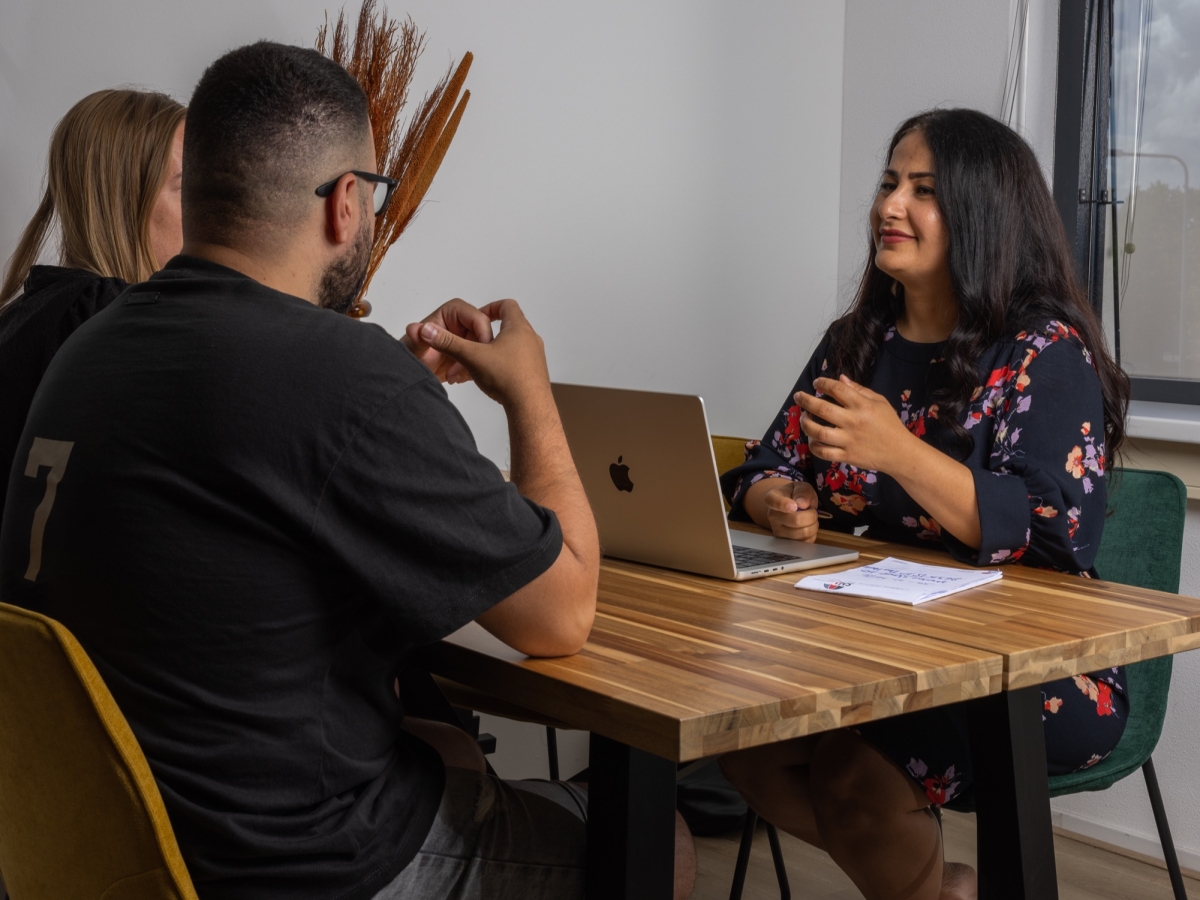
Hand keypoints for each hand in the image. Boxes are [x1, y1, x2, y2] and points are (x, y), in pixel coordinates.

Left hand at [402, 298, 493, 382]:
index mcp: (454, 311)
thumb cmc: (413, 355)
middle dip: (475, 356)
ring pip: (485, 350)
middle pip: (485, 336)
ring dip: (473, 366)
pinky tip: (457, 377)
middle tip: (459, 372)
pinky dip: (473, 371)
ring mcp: (469, 336)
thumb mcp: (415, 349)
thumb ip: (417, 338)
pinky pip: (483, 360)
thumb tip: (415, 329)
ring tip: (453, 376)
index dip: (482, 337)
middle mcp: (465, 321)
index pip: (479, 319)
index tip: (475, 356)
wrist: (413, 373)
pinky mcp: (472, 350)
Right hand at [412, 300, 550, 409]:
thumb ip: (448, 342)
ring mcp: (536, 356)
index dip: (491, 307)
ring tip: (481, 359)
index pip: (507, 306)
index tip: (479, 316)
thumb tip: (427, 331)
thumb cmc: (507, 378)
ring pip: (515, 345)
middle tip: (476, 339)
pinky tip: (493, 376)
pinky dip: (505, 364)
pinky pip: (520, 362)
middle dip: (491, 331)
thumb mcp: (471, 357)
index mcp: (518, 328)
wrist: (530, 407)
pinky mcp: (536, 373)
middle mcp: (531, 339)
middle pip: (511, 325)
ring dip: (498, 349)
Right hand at [763, 480, 821, 541]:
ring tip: (810, 519)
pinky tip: (808, 527)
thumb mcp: (801, 487)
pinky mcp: (786, 542)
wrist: (792, 506)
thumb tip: (802, 503)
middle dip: (811, 515)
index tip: (794, 506)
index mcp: (772, 498)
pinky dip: (812, 534)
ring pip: (802, 533)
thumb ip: (803, 492)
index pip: (774, 502)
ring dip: (813, 525)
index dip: (784, 505)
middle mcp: (772, 516)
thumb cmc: (796, 495)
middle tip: (812, 510)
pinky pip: (805, 541)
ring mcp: (778, 530)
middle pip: (795, 520)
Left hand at [797, 375, 914, 473]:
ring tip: (804, 418)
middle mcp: (853, 422)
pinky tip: (812, 439)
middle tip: (798, 397)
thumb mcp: (880, 401)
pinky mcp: (846, 456)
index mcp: (862, 406)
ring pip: (819, 432)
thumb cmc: (889, 424)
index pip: (838, 390)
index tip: (816, 383)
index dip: (824, 383)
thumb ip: (859, 390)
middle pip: (823, 409)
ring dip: (806, 424)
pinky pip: (823, 452)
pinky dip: (814, 445)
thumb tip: (840, 379)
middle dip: (806, 401)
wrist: (900, 452)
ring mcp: (848, 440)